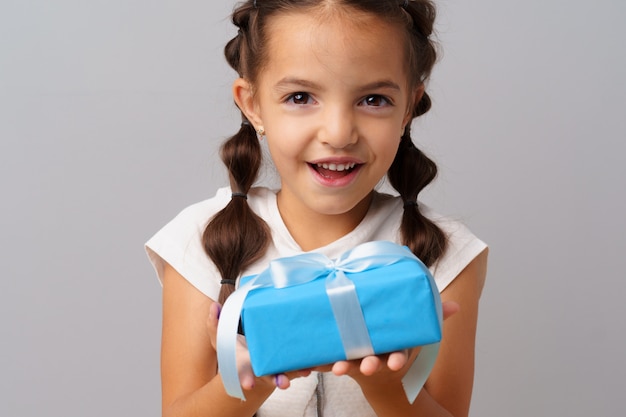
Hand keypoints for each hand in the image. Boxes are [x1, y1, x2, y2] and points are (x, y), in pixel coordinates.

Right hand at [207, 302, 311, 391]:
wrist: (256, 356)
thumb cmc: (239, 349)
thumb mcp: (222, 338)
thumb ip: (215, 325)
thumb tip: (213, 307)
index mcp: (246, 365)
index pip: (244, 375)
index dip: (245, 379)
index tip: (247, 385)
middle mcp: (265, 370)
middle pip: (271, 377)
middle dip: (277, 380)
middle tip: (282, 383)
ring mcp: (281, 366)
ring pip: (291, 372)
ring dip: (299, 372)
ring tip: (306, 370)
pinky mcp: (295, 360)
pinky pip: (306, 362)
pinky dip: (313, 362)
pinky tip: (323, 357)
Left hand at [328, 300, 460, 379]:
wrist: (378, 370)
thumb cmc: (397, 341)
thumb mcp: (416, 332)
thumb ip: (434, 316)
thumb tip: (456, 306)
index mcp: (393, 350)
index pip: (398, 356)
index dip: (397, 359)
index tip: (394, 363)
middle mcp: (375, 357)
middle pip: (373, 363)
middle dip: (370, 365)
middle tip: (366, 367)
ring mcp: (356, 360)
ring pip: (349, 365)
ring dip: (342, 366)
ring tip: (336, 367)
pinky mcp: (338, 358)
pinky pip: (327, 363)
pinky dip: (318, 363)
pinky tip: (308, 362)